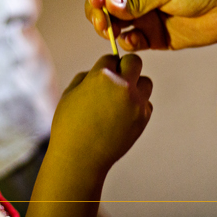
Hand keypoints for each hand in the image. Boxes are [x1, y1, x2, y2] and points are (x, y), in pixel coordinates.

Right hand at [48, 54, 151, 172]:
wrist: (79, 158)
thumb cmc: (69, 126)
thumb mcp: (70, 94)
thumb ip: (87, 77)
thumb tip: (103, 70)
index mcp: (102, 76)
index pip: (111, 57)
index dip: (106, 65)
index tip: (102, 74)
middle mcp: (123, 86)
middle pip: (135, 62)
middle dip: (126, 67)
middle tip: (117, 79)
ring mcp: (135, 103)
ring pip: (145, 83)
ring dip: (135, 86)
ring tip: (120, 99)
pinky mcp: (143, 119)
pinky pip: (147, 104)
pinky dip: (138, 106)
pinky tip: (123, 115)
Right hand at [85, 0, 216, 50]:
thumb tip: (106, 4)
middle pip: (104, 2)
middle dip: (97, 11)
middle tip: (101, 20)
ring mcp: (145, 14)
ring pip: (114, 23)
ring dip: (108, 28)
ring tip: (112, 32)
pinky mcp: (154, 36)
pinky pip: (132, 40)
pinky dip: (127, 42)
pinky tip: (133, 40)